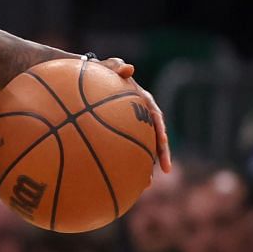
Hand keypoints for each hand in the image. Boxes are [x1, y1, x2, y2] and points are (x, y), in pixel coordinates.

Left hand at [94, 57, 171, 172]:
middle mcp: (140, 116)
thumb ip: (117, 67)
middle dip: (161, 154)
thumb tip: (128, 68)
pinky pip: (124, 151)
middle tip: (165, 170)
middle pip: (155, 137)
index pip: (156, 117)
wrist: (87, 81)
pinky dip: (125, 164)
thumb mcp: (108, 66)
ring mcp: (131, 127)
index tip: (164, 143)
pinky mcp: (118, 135)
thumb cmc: (99, 72)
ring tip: (145, 184)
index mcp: (143, 101)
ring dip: (146, 165)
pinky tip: (119, 180)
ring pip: (142, 148)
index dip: (162, 131)